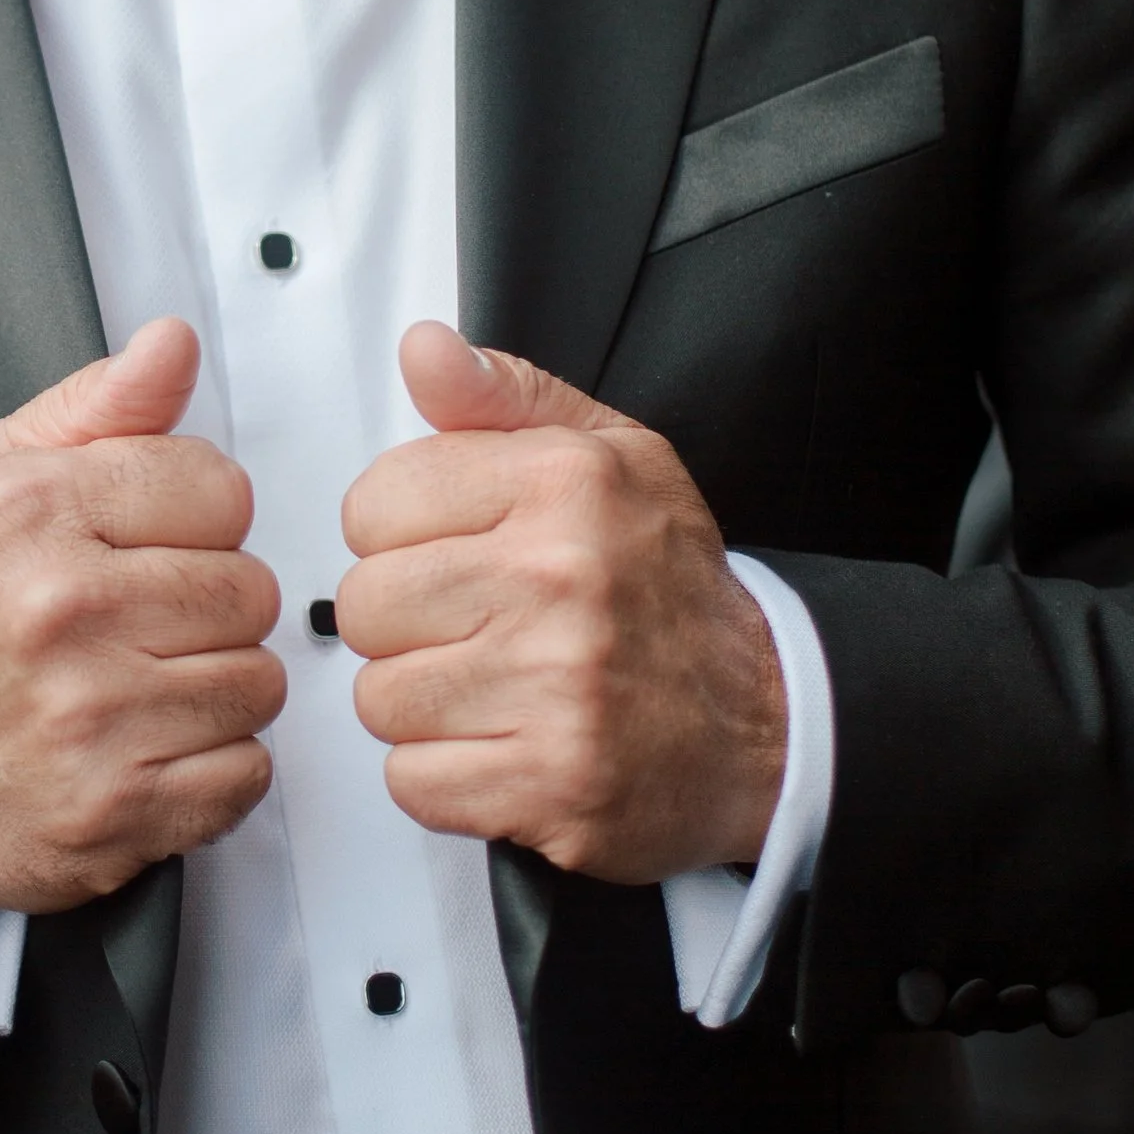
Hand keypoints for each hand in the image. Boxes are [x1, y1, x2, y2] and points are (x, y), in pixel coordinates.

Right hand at [0, 317, 283, 912]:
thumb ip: (98, 406)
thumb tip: (172, 344)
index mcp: (33, 511)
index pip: (219, 487)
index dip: (195, 515)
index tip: (150, 541)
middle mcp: (60, 610)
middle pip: (249, 587)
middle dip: (211, 603)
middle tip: (147, 620)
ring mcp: (91, 718)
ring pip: (258, 682)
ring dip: (217, 686)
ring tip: (148, 683)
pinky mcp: (118, 809)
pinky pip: (247, 772)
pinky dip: (214, 767)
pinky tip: (152, 746)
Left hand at [336, 323, 784, 882]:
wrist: (767, 721)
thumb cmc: (671, 588)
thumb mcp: (610, 455)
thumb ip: (503, 398)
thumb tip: (423, 348)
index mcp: (564, 483)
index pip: (375, 502)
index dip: (398, 534)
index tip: (448, 551)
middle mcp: (559, 579)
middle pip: (366, 604)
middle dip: (404, 623)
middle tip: (471, 627)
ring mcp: (556, 689)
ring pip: (380, 698)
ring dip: (422, 703)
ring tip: (492, 687)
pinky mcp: (550, 785)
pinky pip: (414, 782)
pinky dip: (444, 776)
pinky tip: (501, 745)